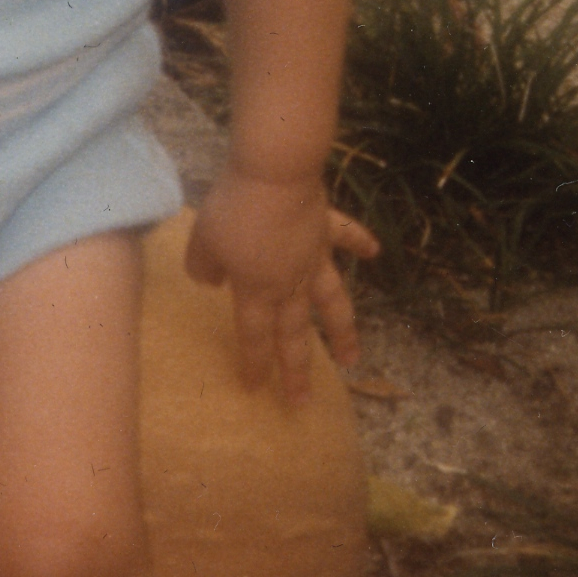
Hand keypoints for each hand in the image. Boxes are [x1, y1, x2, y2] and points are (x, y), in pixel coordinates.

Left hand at [184, 166, 380, 401]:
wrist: (275, 174)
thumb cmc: (234, 210)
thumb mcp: (202, 241)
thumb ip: (203, 267)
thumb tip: (211, 281)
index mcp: (257, 289)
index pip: (254, 335)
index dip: (254, 363)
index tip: (256, 388)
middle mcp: (290, 282)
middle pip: (294, 333)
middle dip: (297, 370)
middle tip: (302, 402)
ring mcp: (314, 256)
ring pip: (332, 302)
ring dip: (342, 332)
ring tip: (352, 359)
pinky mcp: (326, 226)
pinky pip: (347, 236)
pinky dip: (361, 244)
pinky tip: (375, 253)